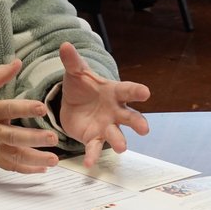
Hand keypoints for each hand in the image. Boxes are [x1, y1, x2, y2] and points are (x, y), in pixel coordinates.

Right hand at [0, 59, 60, 173]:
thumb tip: (17, 62)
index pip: (9, 109)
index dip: (25, 109)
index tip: (42, 108)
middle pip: (13, 137)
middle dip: (34, 139)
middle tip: (52, 138)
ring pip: (14, 156)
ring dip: (35, 159)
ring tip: (53, 160)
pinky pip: (10, 166)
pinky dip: (26, 169)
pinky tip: (42, 169)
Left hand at [57, 42, 150, 167]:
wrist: (72, 104)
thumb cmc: (82, 86)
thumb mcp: (75, 72)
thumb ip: (72, 61)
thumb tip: (64, 45)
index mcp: (114, 92)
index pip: (128, 90)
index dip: (137, 91)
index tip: (146, 92)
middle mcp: (115, 111)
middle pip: (130, 117)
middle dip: (138, 122)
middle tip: (144, 129)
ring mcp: (107, 127)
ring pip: (117, 135)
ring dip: (120, 142)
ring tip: (122, 149)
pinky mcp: (94, 138)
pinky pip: (95, 148)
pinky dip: (93, 156)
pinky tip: (89, 165)